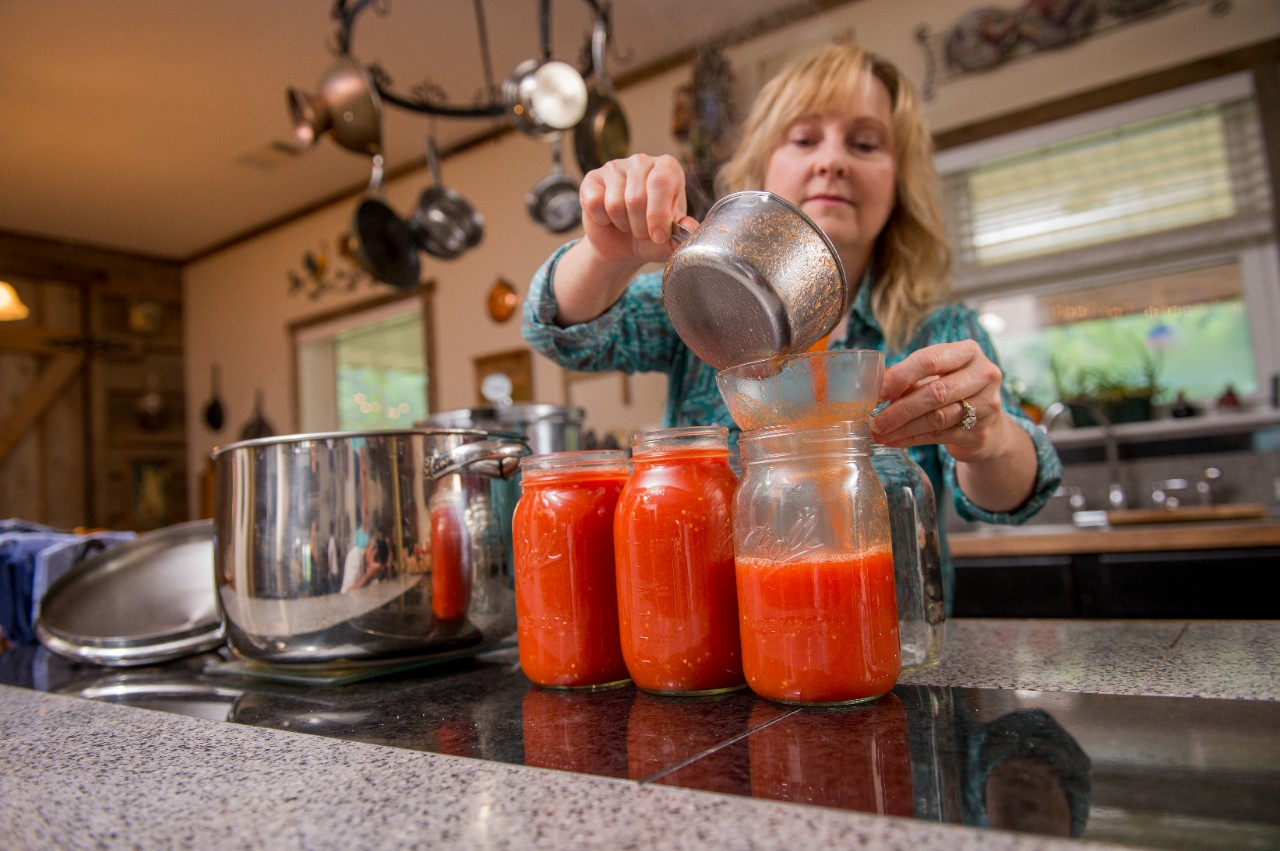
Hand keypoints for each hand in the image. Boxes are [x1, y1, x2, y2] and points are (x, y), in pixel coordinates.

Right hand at [578, 154, 691, 264]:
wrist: (621, 245)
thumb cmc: (650, 236)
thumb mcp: (669, 239)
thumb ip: (681, 234)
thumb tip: (690, 228)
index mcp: (668, 168)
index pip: (662, 182)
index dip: (659, 215)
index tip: (658, 236)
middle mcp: (642, 161)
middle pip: (636, 198)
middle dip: (640, 227)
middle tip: (642, 232)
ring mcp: (615, 167)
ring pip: (615, 204)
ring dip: (622, 225)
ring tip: (627, 224)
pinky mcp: (592, 178)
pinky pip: (594, 203)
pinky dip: (602, 220)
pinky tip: (608, 218)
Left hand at [870, 340, 1010, 461]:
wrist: (987, 425)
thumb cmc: (953, 392)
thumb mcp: (936, 376)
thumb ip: (908, 377)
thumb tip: (871, 384)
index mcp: (968, 352)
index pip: (930, 360)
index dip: (901, 376)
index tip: (878, 392)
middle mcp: (983, 375)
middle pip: (936, 392)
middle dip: (900, 408)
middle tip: (875, 421)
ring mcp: (986, 405)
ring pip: (937, 417)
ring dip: (903, 428)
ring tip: (879, 434)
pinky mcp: (979, 432)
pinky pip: (939, 436)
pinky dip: (911, 439)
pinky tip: (893, 441)